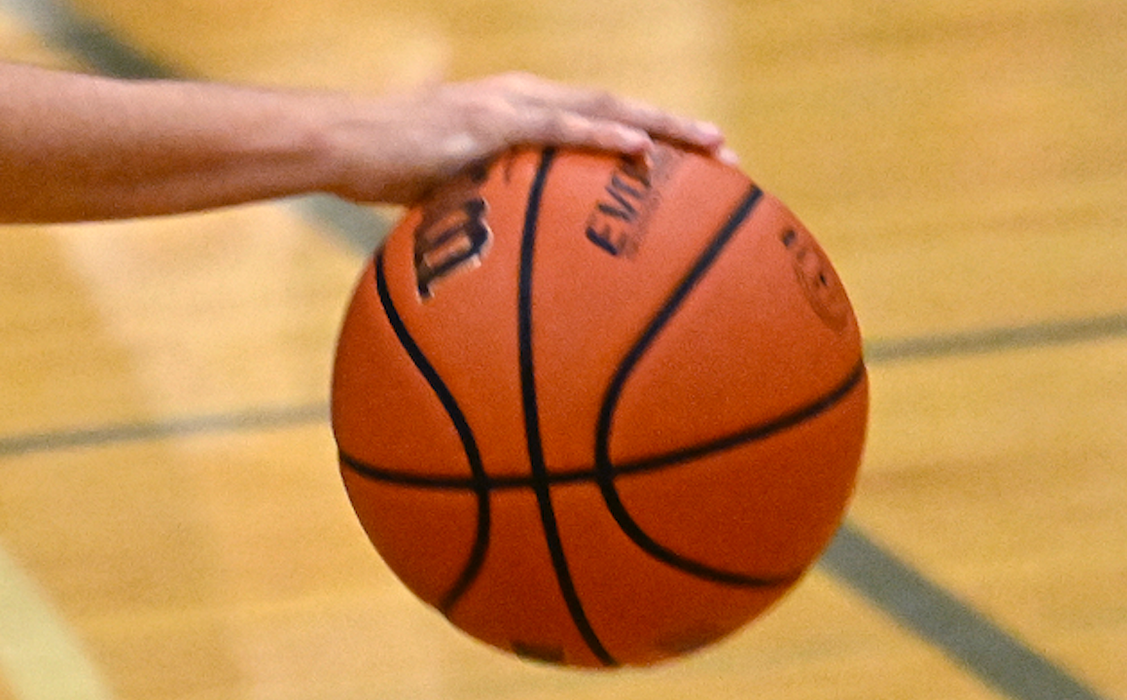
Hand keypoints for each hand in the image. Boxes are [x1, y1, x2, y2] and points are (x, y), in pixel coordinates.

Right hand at [321, 72, 736, 203]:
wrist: (340, 144)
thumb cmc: (390, 172)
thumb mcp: (454, 198)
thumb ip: (493, 218)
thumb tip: (519, 271)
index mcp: (524, 113)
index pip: (601, 121)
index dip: (655, 139)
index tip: (702, 167)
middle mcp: (526, 98)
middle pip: (618, 108)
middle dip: (678, 131)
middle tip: (731, 157)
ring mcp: (510, 104)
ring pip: (603, 106)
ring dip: (662, 126)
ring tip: (712, 146)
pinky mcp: (487, 120)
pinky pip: (557, 127)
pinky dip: (602, 134)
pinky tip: (641, 148)